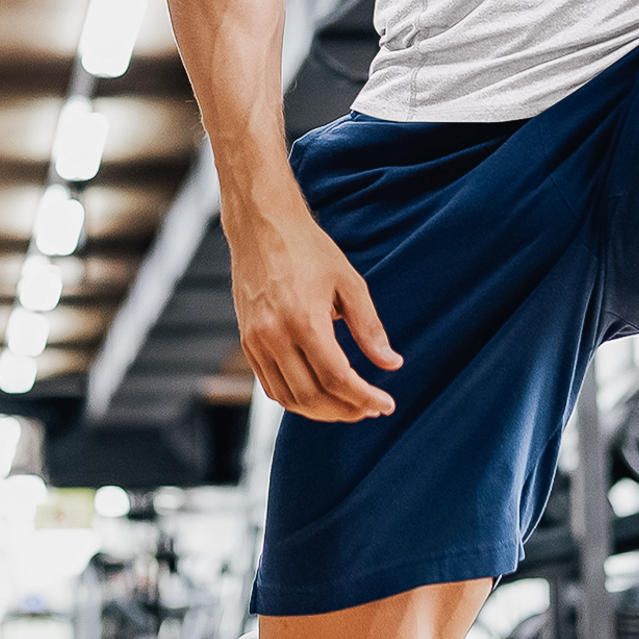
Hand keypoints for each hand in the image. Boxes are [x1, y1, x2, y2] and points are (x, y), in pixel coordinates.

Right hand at [231, 204, 401, 421]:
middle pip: (312, 396)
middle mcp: (275, 336)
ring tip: (348, 407)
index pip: (337, 378)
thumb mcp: (349, 283)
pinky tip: (319, 395)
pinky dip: (296, 400)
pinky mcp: (247, 343)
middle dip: (345, 410)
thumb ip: (370, 328)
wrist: (262, 227)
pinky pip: (270, 386)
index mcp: (304, 320)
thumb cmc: (308, 249)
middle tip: (370, 409)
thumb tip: (392, 364)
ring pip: (288, 398)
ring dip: (321, 411)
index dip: (364, 398)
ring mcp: (256, 342)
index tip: (386, 405)